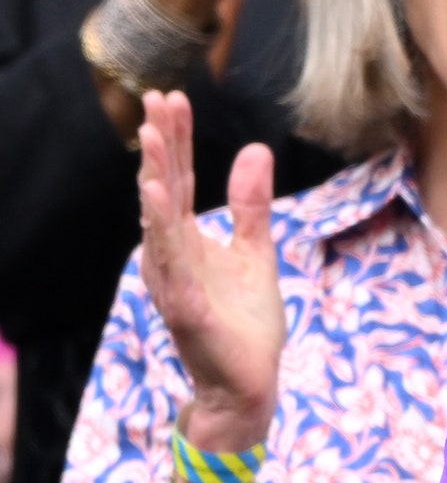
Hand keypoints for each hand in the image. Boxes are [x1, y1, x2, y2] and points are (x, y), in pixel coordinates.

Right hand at [138, 91, 283, 446]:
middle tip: (156, 99)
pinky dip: (162, 232)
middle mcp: (172, 256)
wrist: (248, 384)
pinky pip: (171, 264)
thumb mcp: (257, 254)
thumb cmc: (246, 323)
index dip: (178, 141)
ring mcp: (174, 281)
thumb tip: (256, 149)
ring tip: (154, 138)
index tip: (173, 97)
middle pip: (165, 191)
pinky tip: (157, 200)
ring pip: (160, 222)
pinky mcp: (185, 307)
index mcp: (188, 241)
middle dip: (162, 146)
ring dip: (156, 179)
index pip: (181, 181)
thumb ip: (252, 206)